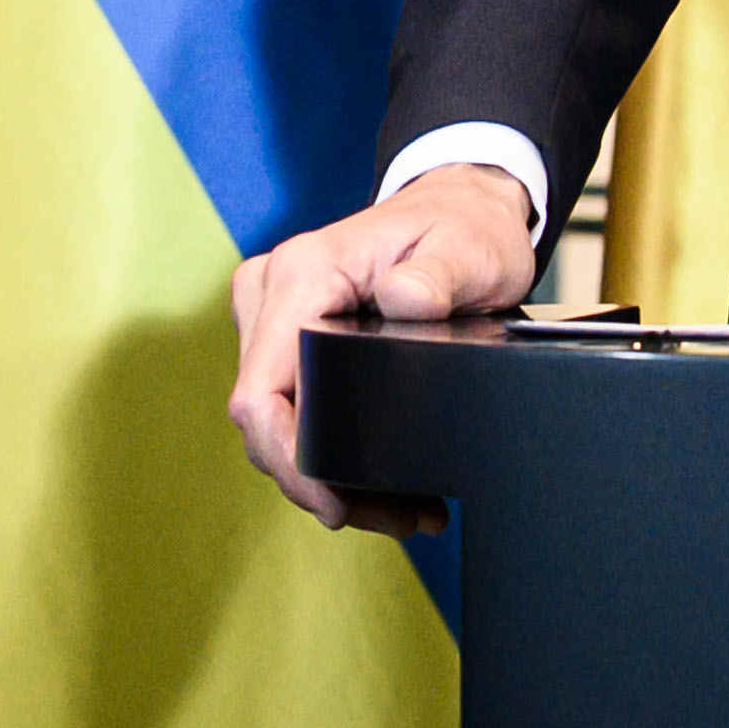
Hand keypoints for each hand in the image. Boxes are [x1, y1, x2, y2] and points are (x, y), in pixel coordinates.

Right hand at [226, 164, 542, 532]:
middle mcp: (271, 293)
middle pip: (264, 418)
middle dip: (318, 480)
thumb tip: (405, 300)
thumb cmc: (462, 227)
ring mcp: (273, 316)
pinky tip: (386, 487)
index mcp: (302, 274)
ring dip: (328, 476)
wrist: (457, 209)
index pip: (260, 389)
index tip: (334, 506)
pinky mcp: (286, 338)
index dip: (288, 458)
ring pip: (277, 424)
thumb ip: (438, 274)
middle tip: (397, 518)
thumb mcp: (468, 248)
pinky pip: (293, 409)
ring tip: (405, 511)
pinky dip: (332, 452)